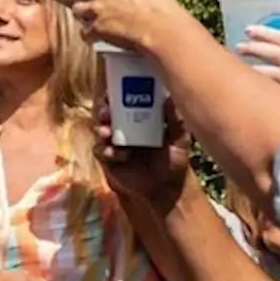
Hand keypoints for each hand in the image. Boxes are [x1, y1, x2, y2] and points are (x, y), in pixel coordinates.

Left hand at [45, 0, 180, 52]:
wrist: (160, 27)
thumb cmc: (158, 5)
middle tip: (90, 2)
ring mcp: (95, 9)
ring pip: (76, 10)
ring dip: (84, 15)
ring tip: (96, 19)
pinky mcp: (95, 28)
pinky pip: (83, 31)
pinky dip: (90, 34)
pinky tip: (99, 35)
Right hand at [94, 97, 195, 214]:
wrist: (167, 189)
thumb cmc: (174, 160)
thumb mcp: (179, 139)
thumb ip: (175, 119)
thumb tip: (170, 97)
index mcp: (138, 118)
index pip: (122, 101)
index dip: (115, 95)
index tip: (113, 91)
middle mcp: (123, 129)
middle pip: (106, 113)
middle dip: (103, 110)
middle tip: (106, 112)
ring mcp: (114, 144)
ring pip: (100, 131)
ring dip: (101, 129)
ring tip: (106, 132)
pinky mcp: (109, 160)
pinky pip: (101, 152)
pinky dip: (107, 151)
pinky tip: (118, 154)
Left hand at [235, 25, 279, 104]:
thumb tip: (265, 49)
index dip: (268, 33)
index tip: (249, 30)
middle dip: (258, 48)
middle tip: (239, 46)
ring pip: (278, 73)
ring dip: (259, 68)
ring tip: (240, 66)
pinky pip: (278, 92)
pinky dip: (264, 88)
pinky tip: (250, 87)